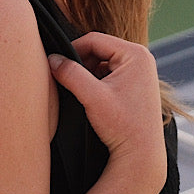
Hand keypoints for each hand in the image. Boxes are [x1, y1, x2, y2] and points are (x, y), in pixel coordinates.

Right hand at [48, 33, 165, 186]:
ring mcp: (141, 71)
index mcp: (136, 54)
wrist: (141, 154)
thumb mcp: (92, 97)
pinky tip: (92, 99)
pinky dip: (97, 82)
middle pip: (99, 49)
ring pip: (103, 62)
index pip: (94, 40)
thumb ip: (70, 74)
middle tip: (67, 80)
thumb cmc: (122, 126)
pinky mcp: (137, 84)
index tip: (57, 65)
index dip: (72, 49)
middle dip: (81, 63)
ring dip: (88, 73)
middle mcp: (142, 58)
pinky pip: (110, 74)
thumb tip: (51, 59)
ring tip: (81, 93)